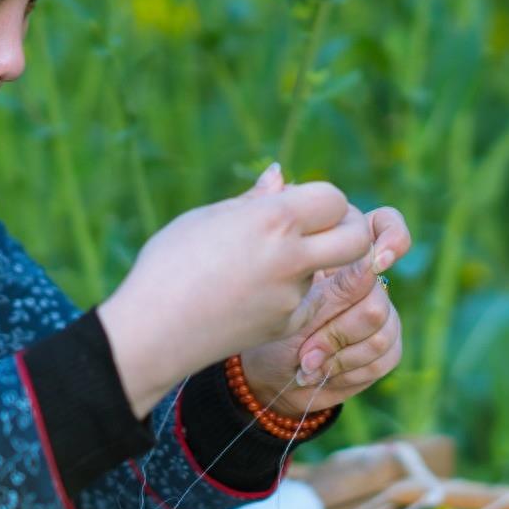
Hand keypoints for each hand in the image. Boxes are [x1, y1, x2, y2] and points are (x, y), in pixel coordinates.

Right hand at [96, 162, 373, 415]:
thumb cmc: (168, 264)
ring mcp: (292, 296)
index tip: (303, 205)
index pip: (334, 198)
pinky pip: (304, 299)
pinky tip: (251, 292)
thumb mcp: (206, 218)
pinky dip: (289, 292)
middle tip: (325, 229)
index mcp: (272, 220)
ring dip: (309, 261)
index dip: (324, 199)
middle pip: (357, 238)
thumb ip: (254, 199)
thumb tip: (281, 176)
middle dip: (349, 229)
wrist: (151, 332)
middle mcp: (291, 257)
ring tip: (257, 264)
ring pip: (325, 268)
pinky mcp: (287, 325)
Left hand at [237, 202, 410, 418]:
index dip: (391, 237)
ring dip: (336, 347)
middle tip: (306, 342)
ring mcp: (382, 313)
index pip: (385, 224)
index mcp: (343, 246)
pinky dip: (347, 368)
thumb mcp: (260, 263)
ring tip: (302, 362)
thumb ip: (272, 218)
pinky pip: (384, 354)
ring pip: (381, 322)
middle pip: (377, 287)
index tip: (378, 258)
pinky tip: (316, 373)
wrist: (262, 366)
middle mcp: (368, 277)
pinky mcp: (386, 347)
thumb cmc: (259, 306)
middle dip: (340, 318)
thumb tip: (276, 173)